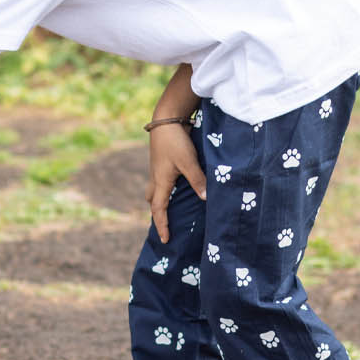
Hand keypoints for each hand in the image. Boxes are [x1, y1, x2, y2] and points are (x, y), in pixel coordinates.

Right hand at [145, 122, 205, 242]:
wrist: (166, 119)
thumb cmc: (175, 141)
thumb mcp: (189, 162)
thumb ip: (198, 180)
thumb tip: (206, 199)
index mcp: (161, 181)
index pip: (158, 209)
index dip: (162, 225)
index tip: (165, 240)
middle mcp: (156, 177)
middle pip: (154, 201)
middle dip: (158, 214)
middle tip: (165, 225)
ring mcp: (158, 169)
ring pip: (156, 190)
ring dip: (161, 200)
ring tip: (172, 208)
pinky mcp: (163, 161)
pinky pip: (162, 181)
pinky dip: (167, 189)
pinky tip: (179, 187)